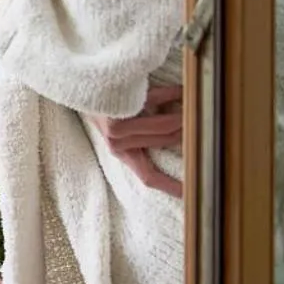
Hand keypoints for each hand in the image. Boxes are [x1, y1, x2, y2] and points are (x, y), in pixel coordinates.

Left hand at [91, 83, 182, 197]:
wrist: (82, 89)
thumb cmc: (109, 110)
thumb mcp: (125, 131)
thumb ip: (150, 139)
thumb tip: (184, 140)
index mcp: (122, 152)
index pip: (149, 175)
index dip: (170, 185)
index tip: (190, 193)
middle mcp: (118, 142)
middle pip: (166, 140)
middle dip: (186, 132)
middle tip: (200, 123)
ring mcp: (117, 126)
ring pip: (164, 125)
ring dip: (182, 115)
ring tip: (193, 108)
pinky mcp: (120, 104)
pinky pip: (155, 99)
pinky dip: (172, 94)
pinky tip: (182, 92)